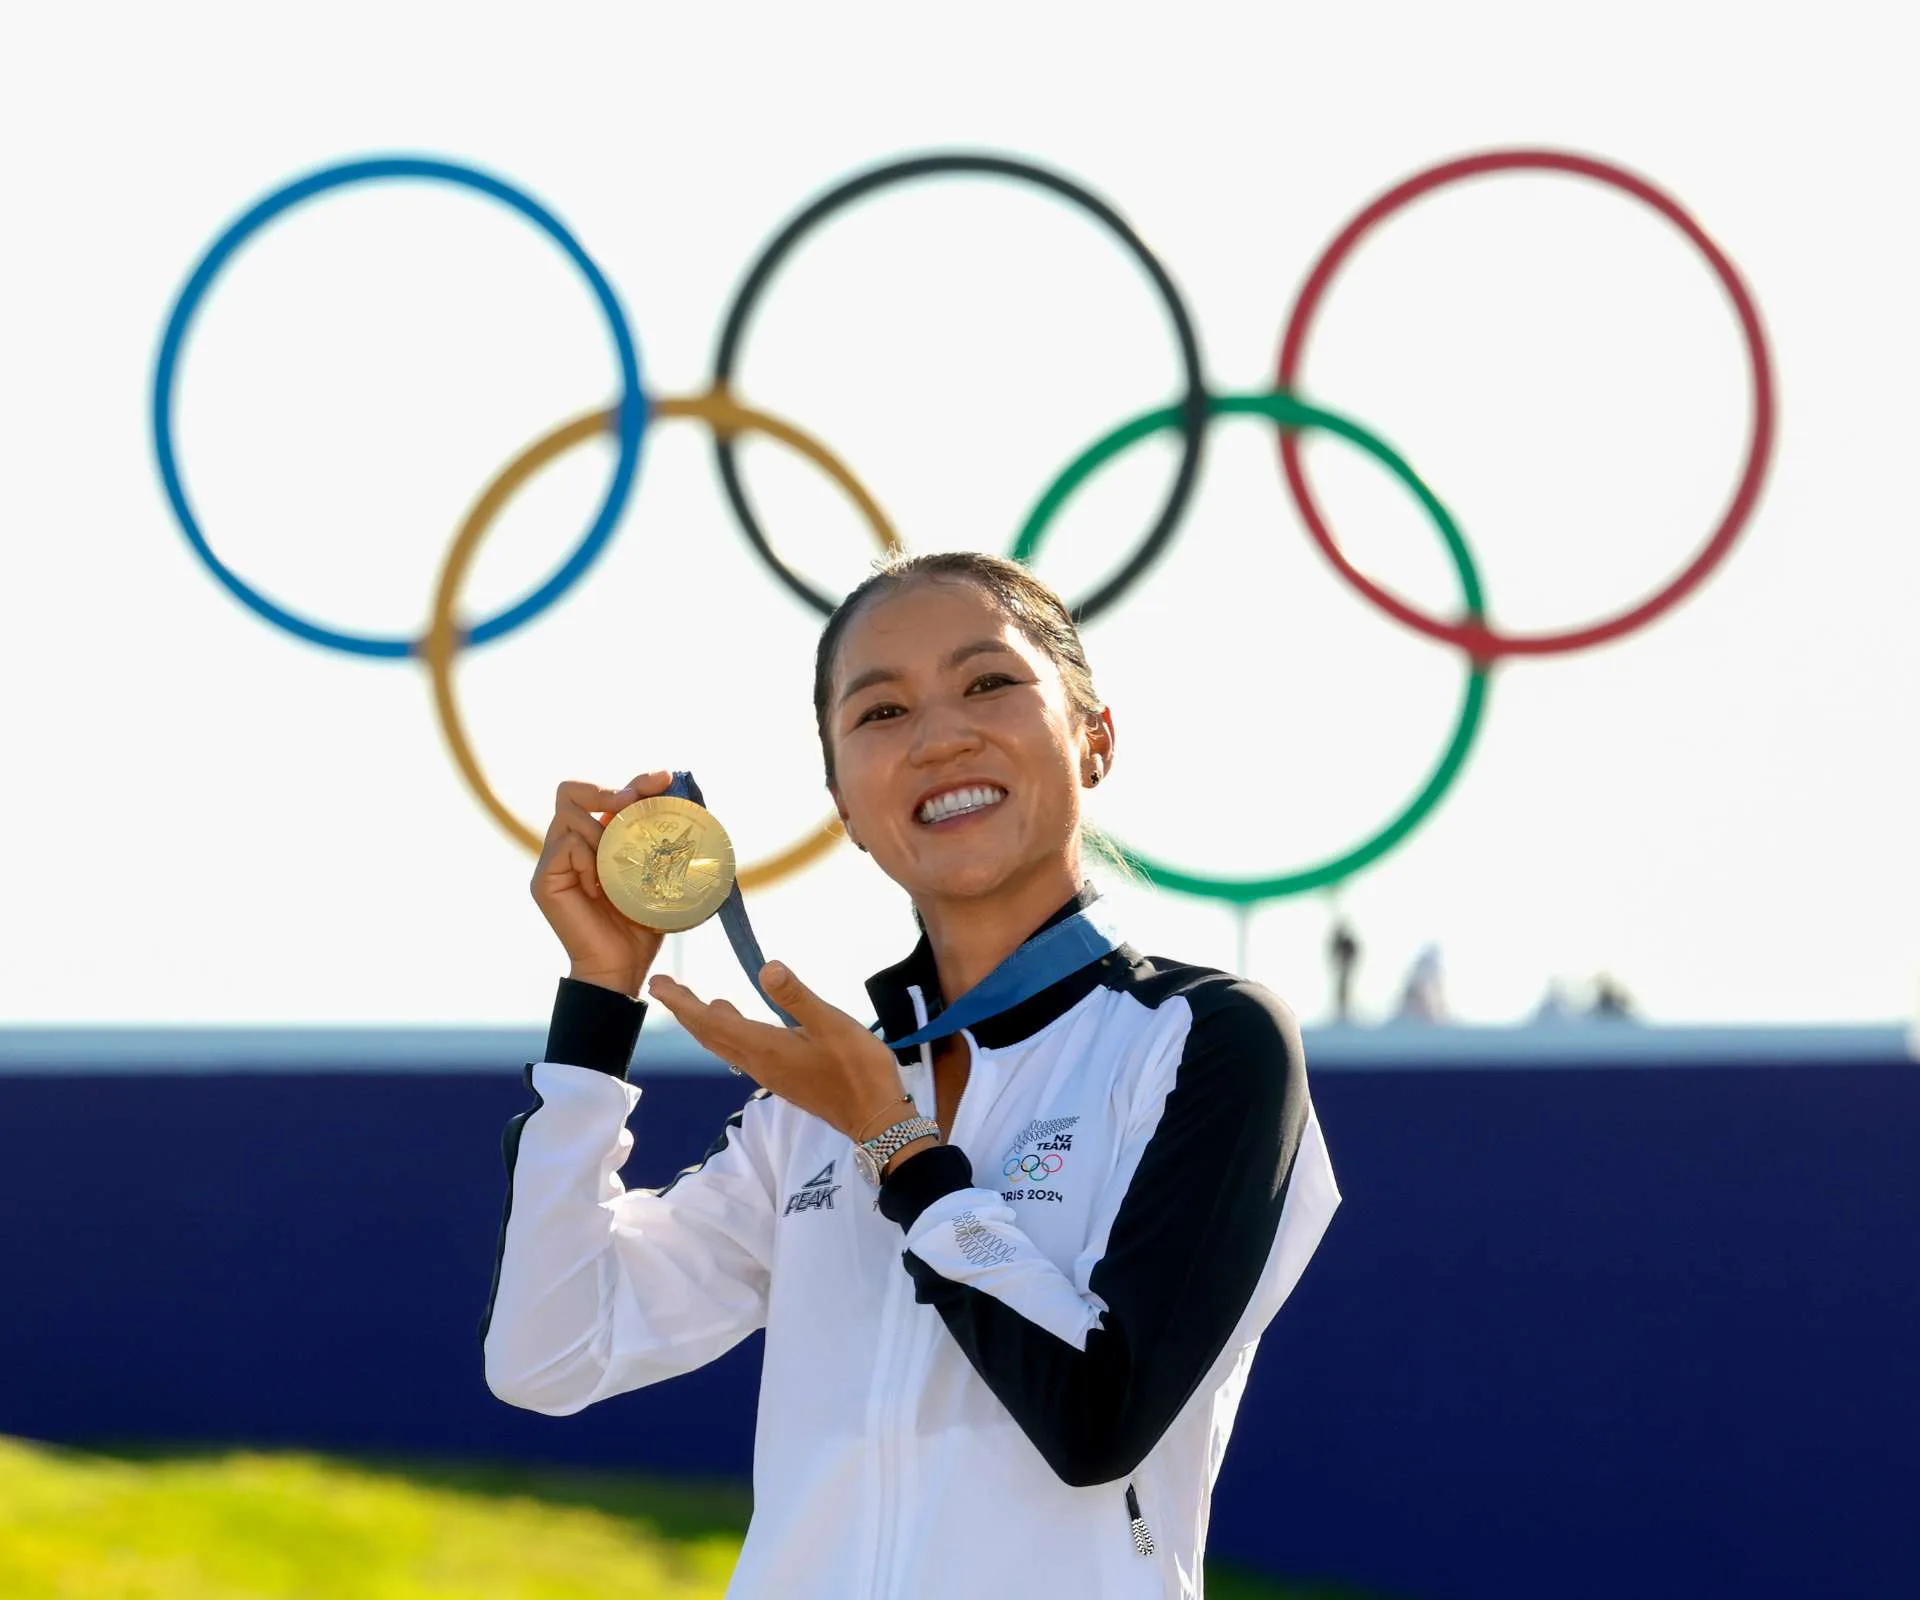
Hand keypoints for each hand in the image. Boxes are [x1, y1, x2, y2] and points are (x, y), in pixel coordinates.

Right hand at [531, 771, 675, 996]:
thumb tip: (692, 805)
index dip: (635, 781)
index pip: (606, 794)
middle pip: (571, 791)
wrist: (622, 967)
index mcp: (596, 839)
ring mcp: (554, 861)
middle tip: (631, 801)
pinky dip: (589, 859)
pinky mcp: (545, 880)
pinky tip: (602, 887)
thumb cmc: (642, 924)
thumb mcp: (658, 875)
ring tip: (618, 863)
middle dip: (604, 788)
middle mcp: (570, 844)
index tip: (665, 778)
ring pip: (569, 815)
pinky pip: (566, 846)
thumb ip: (662, 844)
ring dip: (601, 831)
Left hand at [646, 962, 906, 1139]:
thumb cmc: (857, 1069)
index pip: (710, 1023)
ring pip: (726, 1045)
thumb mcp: (832, 1025)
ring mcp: (770, 1073)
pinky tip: (740, 1024)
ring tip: (698, 1002)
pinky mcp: (783, 1078)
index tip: (658, 984)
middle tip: (665, 986)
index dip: (682, 1003)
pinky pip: (742, 1052)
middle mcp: (759, 1062)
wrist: (874, 1118)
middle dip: (685, 1011)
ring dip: (707, 1023)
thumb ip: (797, 997)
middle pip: (711, 1035)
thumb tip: (765, 968)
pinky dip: (729, 1033)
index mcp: (765, 1047)